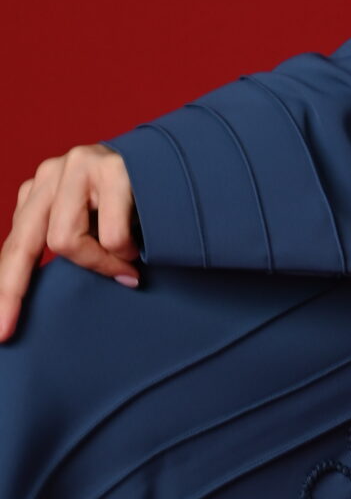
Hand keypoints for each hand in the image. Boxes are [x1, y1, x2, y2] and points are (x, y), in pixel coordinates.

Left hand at [0, 144, 138, 342]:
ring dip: (100, 263)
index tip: (1, 332)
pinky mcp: (113, 169)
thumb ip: (67, 243)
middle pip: (23, 244)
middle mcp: (52, 173)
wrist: (184, 167)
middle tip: (7, 330)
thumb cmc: (140, 205)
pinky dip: (127, 253)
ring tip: (127, 262)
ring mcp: (79, 166)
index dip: (6, 288)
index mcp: (42, 190)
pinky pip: (110, 237)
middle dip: (12, 290)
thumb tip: (40, 291)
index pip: (16, 245)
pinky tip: (142, 243)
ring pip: (64, 241)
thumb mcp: (94, 225)